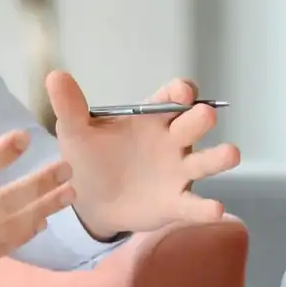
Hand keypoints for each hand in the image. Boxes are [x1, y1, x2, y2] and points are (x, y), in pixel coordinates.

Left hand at [50, 71, 239, 239]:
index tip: (181, 92)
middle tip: (203, 116)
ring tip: (230, 154)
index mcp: (151, 119)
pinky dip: (207, 208)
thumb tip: (55, 76)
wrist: (88, 199)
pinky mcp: (176, 203)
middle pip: (194, 124)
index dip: (181, 92)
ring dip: (219, 157)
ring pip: (206, 161)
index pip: (174, 98)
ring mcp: (178, 173)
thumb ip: (70, 107)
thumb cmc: (90, 157)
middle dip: (201, 118)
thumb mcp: (76, 132)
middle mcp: (172, 142)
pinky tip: (214, 209)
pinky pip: (195, 205)